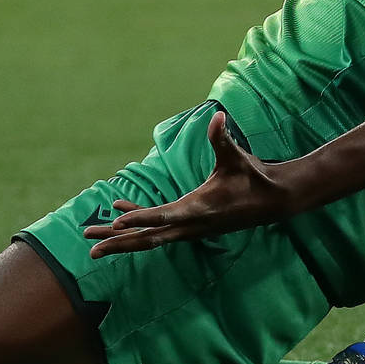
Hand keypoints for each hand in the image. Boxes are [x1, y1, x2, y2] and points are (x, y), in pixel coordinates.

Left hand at [84, 111, 294, 257]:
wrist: (273, 201)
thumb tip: (218, 117)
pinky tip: (120, 215)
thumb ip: (223, 139)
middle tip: (91, 246)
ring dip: (123, 240)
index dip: (140, 219)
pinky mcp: (190, 227)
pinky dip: (137, 224)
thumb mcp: (237, 157)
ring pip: (149, 239)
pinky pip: (157, 230)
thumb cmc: (253, 177)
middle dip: (119, 242)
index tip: (117, 222)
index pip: (164, 216)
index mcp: (199, 209)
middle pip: (148, 238)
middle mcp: (191, 225)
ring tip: (94, 242)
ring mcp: (189, 229)